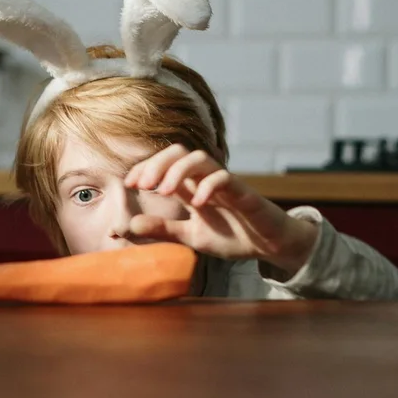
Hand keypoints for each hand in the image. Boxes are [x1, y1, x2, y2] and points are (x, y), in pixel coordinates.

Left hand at [124, 145, 317, 273]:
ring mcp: (225, 184)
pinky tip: (198, 203)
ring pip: (200, 158)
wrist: (269, 245)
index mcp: (192, 186)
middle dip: (157, 163)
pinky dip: (208, 186)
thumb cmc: (232, 235)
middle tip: (142, 185)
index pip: (165, 163)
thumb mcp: (190, 235)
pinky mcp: (244, 193)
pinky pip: (225, 178)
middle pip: (179, 152)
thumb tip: (129, 224)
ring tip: (164, 191)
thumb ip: (163, 229)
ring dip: (178, 170)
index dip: (145, 168)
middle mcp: (206, 179)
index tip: (130, 184)